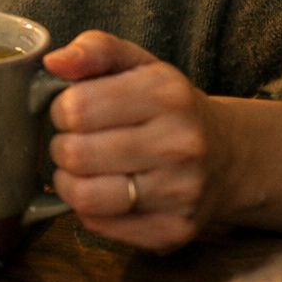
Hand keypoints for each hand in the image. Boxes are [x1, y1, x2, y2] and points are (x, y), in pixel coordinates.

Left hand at [44, 30, 233, 250]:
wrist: (228, 156)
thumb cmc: (167, 106)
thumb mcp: (136, 62)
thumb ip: (93, 50)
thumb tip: (53, 62)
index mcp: (167, 94)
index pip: (76, 108)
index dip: (60, 110)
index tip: (72, 112)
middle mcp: (181, 144)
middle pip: (75, 154)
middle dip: (61, 147)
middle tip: (74, 142)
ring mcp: (181, 193)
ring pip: (85, 197)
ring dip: (68, 183)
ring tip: (81, 170)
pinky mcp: (174, 231)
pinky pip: (100, 227)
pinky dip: (89, 210)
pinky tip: (104, 192)